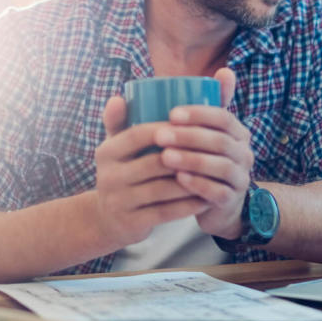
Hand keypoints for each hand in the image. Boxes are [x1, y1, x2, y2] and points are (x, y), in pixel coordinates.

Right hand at [92, 96, 210, 247]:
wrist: (107, 218)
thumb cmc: (122, 172)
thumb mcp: (115, 147)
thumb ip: (119, 121)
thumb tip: (120, 97)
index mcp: (107, 152)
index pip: (139, 135)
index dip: (168, 130)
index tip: (193, 126)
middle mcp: (108, 176)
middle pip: (155, 163)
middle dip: (186, 157)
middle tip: (213, 151)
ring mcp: (119, 201)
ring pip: (163, 189)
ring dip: (192, 181)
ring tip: (214, 174)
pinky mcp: (132, 222)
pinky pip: (166, 212)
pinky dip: (188, 205)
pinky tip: (206, 198)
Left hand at [161, 68, 254, 239]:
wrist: (214, 203)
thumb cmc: (202, 160)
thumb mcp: (202, 133)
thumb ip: (203, 106)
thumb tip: (222, 70)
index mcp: (237, 131)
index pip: (222, 116)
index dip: (199, 114)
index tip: (171, 114)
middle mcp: (244, 152)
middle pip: (220, 140)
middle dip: (189, 136)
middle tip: (160, 136)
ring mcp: (241, 177)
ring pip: (219, 166)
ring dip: (191, 160)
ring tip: (164, 158)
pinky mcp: (232, 199)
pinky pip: (218, 192)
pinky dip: (198, 185)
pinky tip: (179, 180)